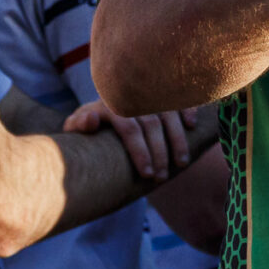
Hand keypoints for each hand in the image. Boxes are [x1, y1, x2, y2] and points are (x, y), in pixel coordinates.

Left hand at [61, 99, 213, 182]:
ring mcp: (148, 91)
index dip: (140, 152)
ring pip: (169, 113)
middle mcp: (131, 95)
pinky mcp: (162, 90)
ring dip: (178, 138)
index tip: (147, 175)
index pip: (129, 128)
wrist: (100, 103)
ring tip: (182, 163)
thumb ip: (78, 124)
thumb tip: (92, 120)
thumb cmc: (88, 122)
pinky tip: (192, 127)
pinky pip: (179, 97)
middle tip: (162, 178)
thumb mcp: (75, 124)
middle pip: (151, 124)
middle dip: (160, 153)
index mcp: (109, 104)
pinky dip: (187, 109)